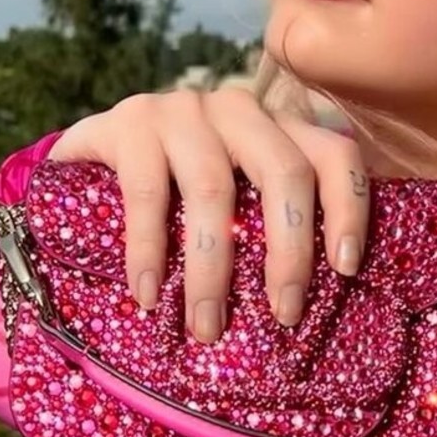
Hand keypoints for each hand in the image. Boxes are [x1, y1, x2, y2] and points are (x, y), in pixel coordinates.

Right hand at [48, 85, 363, 436]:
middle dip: (289, 251)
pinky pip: (147, 193)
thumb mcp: (234, 199)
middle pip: (285, 171)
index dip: (350, 207)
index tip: (347, 269)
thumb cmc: (177, 194)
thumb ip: (270, 225)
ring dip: (213, 268)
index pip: (334, 154)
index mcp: (277, 126)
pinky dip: (149, 251)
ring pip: (216, 189)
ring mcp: (183, 109)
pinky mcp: (129, 122)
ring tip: (207, 327)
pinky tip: (147, 296)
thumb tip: (327, 298)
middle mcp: (238, 108)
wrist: (87, 158)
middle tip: (284, 316)